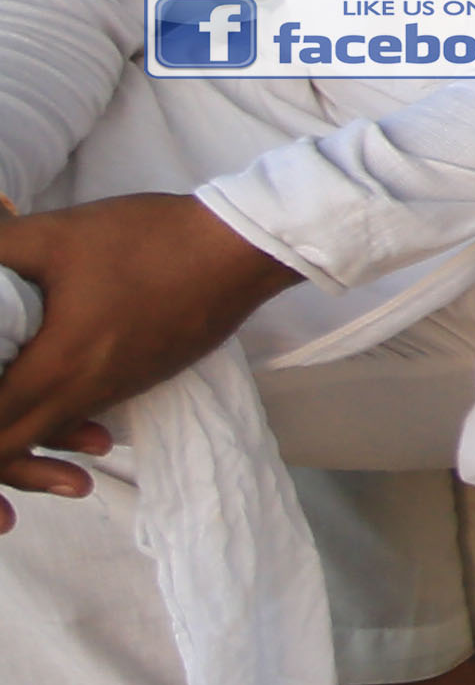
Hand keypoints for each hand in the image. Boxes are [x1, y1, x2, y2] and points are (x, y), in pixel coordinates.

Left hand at [0, 193, 295, 514]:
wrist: (241, 250)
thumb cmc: (149, 240)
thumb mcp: (57, 234)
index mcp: (56, 365)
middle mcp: (83, 391)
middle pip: (13, 449)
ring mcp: (115, 391)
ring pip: (47, 440)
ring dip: (16, 448)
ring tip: (0, 448)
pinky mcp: (137, 382)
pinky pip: (80, 419)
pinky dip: (54, 430)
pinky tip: (53, 416)